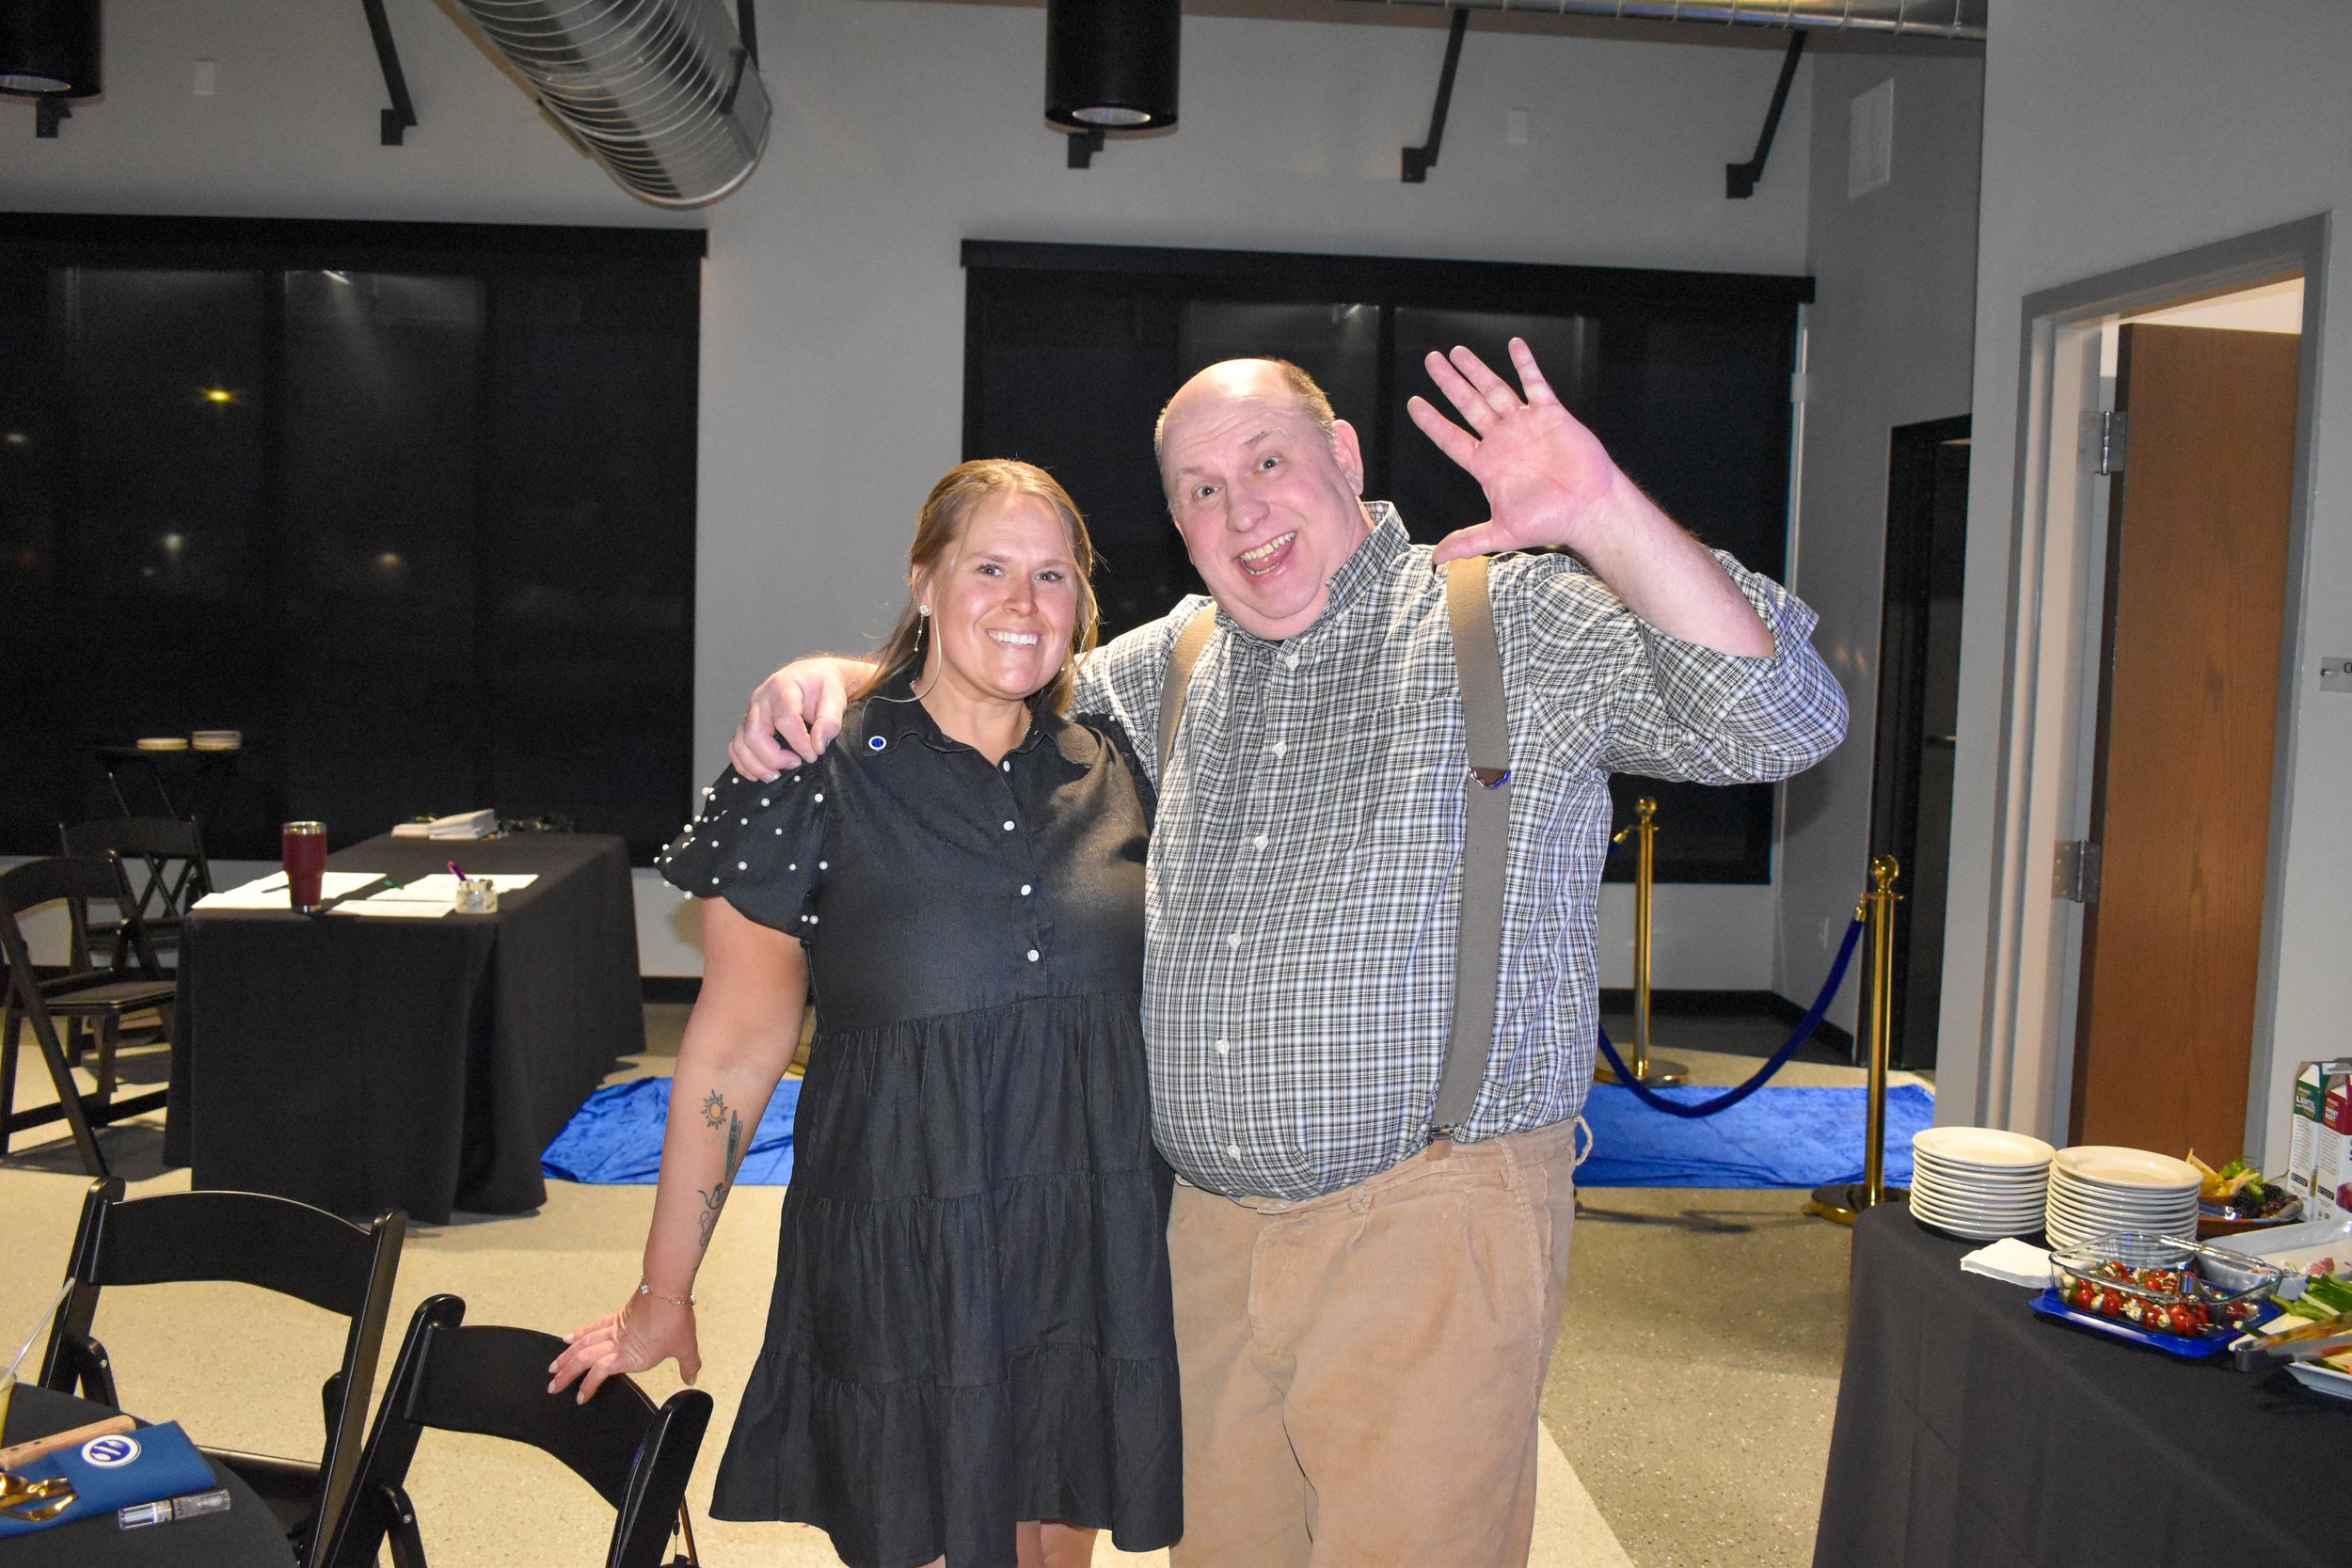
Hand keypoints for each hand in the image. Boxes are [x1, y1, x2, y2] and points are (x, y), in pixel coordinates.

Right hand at [548, 1294, 699, 1403]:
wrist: (668, 1289)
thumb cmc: (675, 1318)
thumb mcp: (686, 1347)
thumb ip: (688, 1365)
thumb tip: (691, 1379)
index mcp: (630, 1355)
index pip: (601, 1372)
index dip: (588, 1385)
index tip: (580, 1398)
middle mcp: (618, 1343)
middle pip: (584, 1359)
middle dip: (566, 1374)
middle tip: (552, 1387)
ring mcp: (615, 1330)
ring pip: (584, 1344)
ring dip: (566, 1356)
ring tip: (553, 1367)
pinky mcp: (617, 1318)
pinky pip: (592, 1328)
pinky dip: (579, 1334)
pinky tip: (568, 1338)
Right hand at [728, 658, 855, 777]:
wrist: (811, 677)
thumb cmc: (821, 685)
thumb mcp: (835, 696)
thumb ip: (830, 719)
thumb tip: (819, 744)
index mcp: (783, 687)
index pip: (785, 719)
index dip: (799, 742)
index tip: (814, 754)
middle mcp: (761, 699)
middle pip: (755, 733)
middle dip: (774, 757)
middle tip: (796, 764)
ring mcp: (751, 712)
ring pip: (741, 743)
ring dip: (756, 765)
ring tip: (776, 775)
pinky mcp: (748, 724)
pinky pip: (736, 747)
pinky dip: (744, 764)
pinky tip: (760, 774)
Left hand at [1406, 337, 1636, 563]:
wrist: (1591, 510)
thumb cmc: (1551, 522)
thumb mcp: (1502, 532)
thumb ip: (1469, 540)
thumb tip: (1436, 559)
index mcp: (1487, 465)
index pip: (1451, 438)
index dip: (1431, 421)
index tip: (1413, 403)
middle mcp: (1503, 440)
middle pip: (1468, 405)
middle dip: (1449, 382)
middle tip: (1431, 360)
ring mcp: (1526, 425)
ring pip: (1495, 390)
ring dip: (1477, 370)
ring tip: (1456, 351)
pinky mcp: (1552, 415)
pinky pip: (1535, 384)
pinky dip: (1525, 364)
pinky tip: (1514, 345)